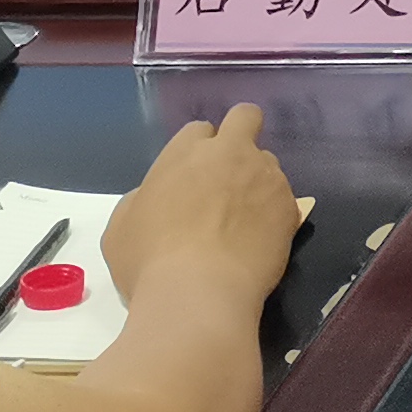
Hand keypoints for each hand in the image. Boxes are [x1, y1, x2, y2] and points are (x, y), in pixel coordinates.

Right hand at [102, 106, 300, 305]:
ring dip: (256, 181)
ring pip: (267, 164)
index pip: (199, 130)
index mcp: (186, 153)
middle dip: (240, 135)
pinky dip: (273, 214)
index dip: (197, 152)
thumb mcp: (122, 226)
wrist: (199, 293)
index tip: (193, 178)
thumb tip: (159, 195)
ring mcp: (265, 177)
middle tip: (231, 172)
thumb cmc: (149, 261)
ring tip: (243, 221)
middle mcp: (231, 153)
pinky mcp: (290, 206)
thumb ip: (144, 197)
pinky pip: (284, 200)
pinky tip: (259, 243)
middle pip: (245, 118)